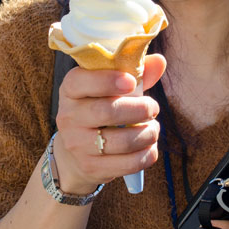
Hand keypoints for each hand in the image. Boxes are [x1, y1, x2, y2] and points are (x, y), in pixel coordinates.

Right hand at [52, 53, 165, 195]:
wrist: (76, 150)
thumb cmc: (101, 109)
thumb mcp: (110, 88)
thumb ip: (135, 73)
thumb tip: (159, 61)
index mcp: (71, 90)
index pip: (81, 81)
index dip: (107, 80)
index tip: (131, 81)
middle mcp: (68, 117)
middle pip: (107, 112)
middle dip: (139, 109)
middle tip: (153, 108)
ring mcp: (77, 145)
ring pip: (121, 141)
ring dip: (147, 134)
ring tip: (153, 128)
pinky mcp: (90, 167)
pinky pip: (127, 164)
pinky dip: (146, 155)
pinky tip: (150, 147)